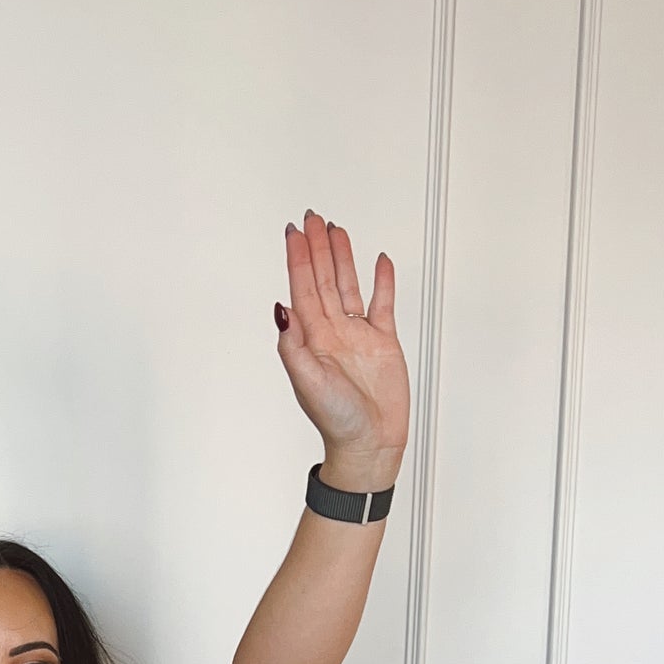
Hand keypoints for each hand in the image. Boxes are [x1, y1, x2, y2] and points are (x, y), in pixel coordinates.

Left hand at [273, 211, 409, 484]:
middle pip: (322, 279)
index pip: (301, 288)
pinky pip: (381, 304)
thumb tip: (281, 309)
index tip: (293, 233)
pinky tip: (379, 262)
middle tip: (311, 218)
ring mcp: (357, 335)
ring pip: (348, 285)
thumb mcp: (306, 382)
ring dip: (342, 257)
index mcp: (312, 338)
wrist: (370, 444)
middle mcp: (332, 332)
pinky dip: (382, 282)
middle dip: (316, 248)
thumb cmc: (335, 420)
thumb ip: (293, 344)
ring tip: (336, 230)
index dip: (297, 259)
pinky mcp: (382, 342)